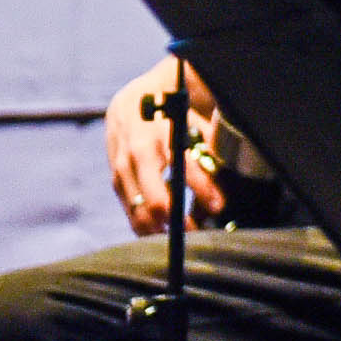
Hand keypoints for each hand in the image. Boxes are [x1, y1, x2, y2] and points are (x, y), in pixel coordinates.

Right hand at [105, 58, 220, 233]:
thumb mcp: (195, 120)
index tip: (218, 206)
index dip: (202, 189)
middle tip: (196, 232)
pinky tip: (159, 235)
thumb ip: (209, 146)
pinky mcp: (115, 178)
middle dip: (177, 220)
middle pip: (155, 197)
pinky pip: (129, 209)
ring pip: (138, 209)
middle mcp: (138, 150)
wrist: (133, 102)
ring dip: (159, 229)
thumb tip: (224, 179)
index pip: (184, 165)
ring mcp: (122, 166)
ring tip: (180, 239)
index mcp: (162, 130)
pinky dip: (144, 225)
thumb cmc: (172, 112)